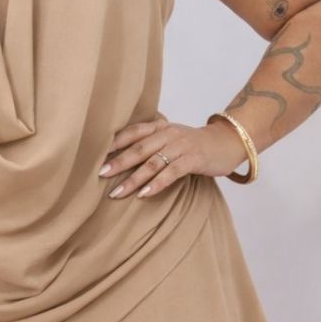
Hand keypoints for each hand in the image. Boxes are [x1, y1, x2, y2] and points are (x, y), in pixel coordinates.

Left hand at [98, 113, 248, 197]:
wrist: (226, 142)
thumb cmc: (192, 144)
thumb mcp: (170, 137)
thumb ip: (150, 142)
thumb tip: (120, 155)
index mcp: (160, 127)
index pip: (132, 132)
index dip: (113, 142)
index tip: (94, 153)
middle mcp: (168, 134)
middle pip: (138, 148)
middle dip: (118, 162)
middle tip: (99, 173)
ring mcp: (181, 146)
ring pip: (152, 163)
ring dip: (133, 179)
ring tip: (117, 192)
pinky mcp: (193, 159)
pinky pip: (171, 172)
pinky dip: (156, 184)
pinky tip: (144, 194)